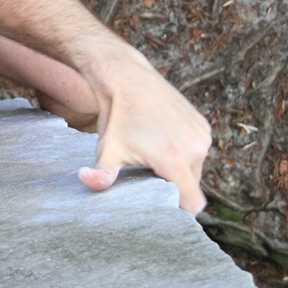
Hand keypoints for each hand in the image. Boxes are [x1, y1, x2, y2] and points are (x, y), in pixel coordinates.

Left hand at [77, 56, 211, 212]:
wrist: (127, 78)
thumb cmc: (116, 118)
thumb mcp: (107, 150)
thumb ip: (101, 175)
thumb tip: (85, 181)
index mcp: (174, 160)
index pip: (193, 203)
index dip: (178, 208)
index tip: (159, 203)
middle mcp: (195, 149)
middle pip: (191, 186)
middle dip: (173, 185)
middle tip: (147, 174)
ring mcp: (201, 135)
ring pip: (195, 168)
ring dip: (179, 168)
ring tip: (154, 155)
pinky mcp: (202, 124)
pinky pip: (197, 150)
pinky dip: (184, 152)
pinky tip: (162, 141)